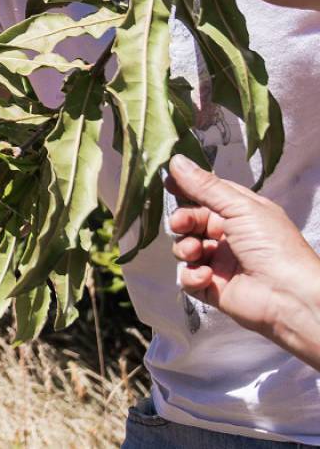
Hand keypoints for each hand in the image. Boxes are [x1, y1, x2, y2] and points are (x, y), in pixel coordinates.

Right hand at [166, 155, 319, 367]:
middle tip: (181, 224)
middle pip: (190, 221)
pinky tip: (207, 277)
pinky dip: (192, 276)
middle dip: (182, 221)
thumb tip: (175, 160)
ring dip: (185, 248)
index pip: (206, 196)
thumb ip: (205, 187)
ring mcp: (218, 262)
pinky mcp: (211, 287)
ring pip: (184, 248)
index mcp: (239, 213)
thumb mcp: (241, 208)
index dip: (187, 190)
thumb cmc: (273, 246)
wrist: (290, 297)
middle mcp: (227, 236)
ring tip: (196, 252)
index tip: (167, 184)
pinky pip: (187, 277)